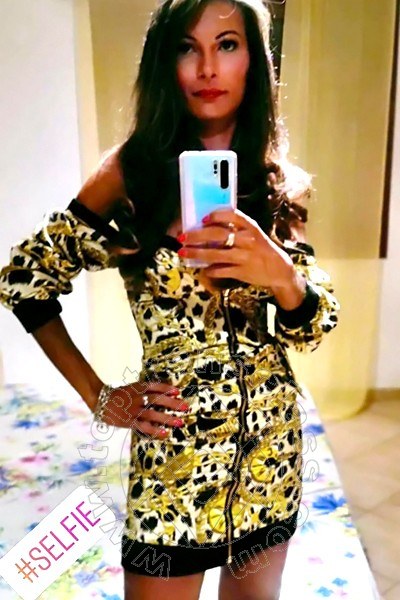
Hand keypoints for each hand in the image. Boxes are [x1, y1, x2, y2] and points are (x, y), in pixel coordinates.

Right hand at [97, 382, 189, 437]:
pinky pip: (144, 426)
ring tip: (180, 422)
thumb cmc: (120, 395)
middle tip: (185, 407)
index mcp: (138, 387)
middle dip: (173, 403)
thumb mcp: (133, 387)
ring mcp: (133, 410)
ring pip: (153, 414)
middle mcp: (137, 397)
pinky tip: (165, 433)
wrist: (100, 400)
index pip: (155, 386)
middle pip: (157, 399)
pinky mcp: (129, 421)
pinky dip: (155, 430)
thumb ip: (147, 390)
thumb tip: (167, 394)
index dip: (167, 388)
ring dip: (167, 418)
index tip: (178, 391)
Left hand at [177, 208, 298, 291]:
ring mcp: (245, 257)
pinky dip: (210, 270)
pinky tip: (202, 269)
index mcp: (251, 227)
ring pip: (216, 254)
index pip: (233, 215)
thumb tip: (207, 225)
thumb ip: (236, 229)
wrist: (280, 269)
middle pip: (219, 235)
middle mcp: (248, 240)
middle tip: (182, 237)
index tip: (203, 218)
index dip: (217, 215)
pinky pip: (221, 270)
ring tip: (183, 253)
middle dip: (197, 236)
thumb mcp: (254, 234)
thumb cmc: (262, 249)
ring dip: (197, 254)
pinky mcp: (243, 272)